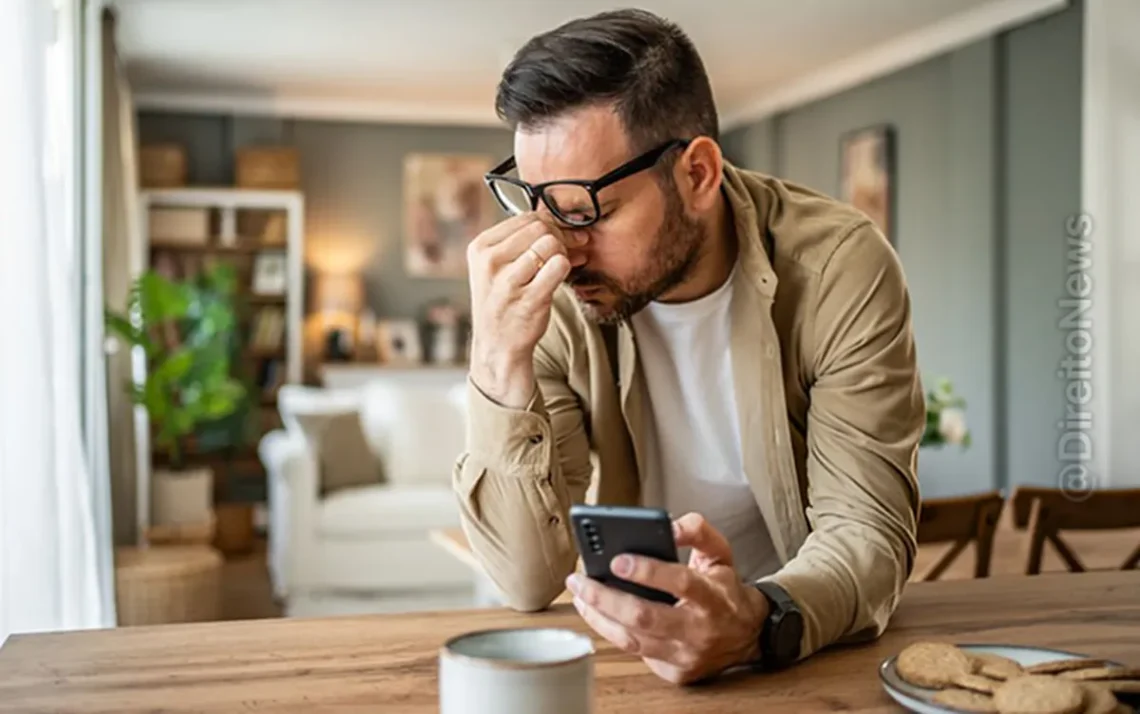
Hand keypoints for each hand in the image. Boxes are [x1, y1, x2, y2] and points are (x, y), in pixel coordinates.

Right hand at [466, 213, 576, 407]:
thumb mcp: (494, 267)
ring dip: (564, 252)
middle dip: (560, 236)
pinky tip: (560, 278)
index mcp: (480, 247)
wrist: (497, 345)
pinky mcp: (530, 298)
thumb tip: (558, 219)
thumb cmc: (501, 301)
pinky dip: (566, 269)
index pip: (525, 217)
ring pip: (551, 244)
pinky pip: (560, 266)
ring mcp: (508, 281)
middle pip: (540, 227)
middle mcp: (490, 262)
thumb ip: (518, 241)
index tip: (559, 235)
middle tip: (566, 250)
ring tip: (559, 266)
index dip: (550, 223)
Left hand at [566, 513, 769, 684]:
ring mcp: (685, 655)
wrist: (748, 635)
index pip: (680, 582)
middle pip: (644, 617)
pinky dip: (610, 632)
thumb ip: (698, 531)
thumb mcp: (721, 553)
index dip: (647, 571)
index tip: (617, 560)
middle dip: (604, 598)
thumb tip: (669, 526)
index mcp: (713, 596)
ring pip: (632, 640)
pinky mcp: (674, 672)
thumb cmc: (725, 591)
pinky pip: (634, 653)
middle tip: (580, 579)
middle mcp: (699, 629)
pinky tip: (596, 613)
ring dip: (598, 616)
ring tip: (579, 594)